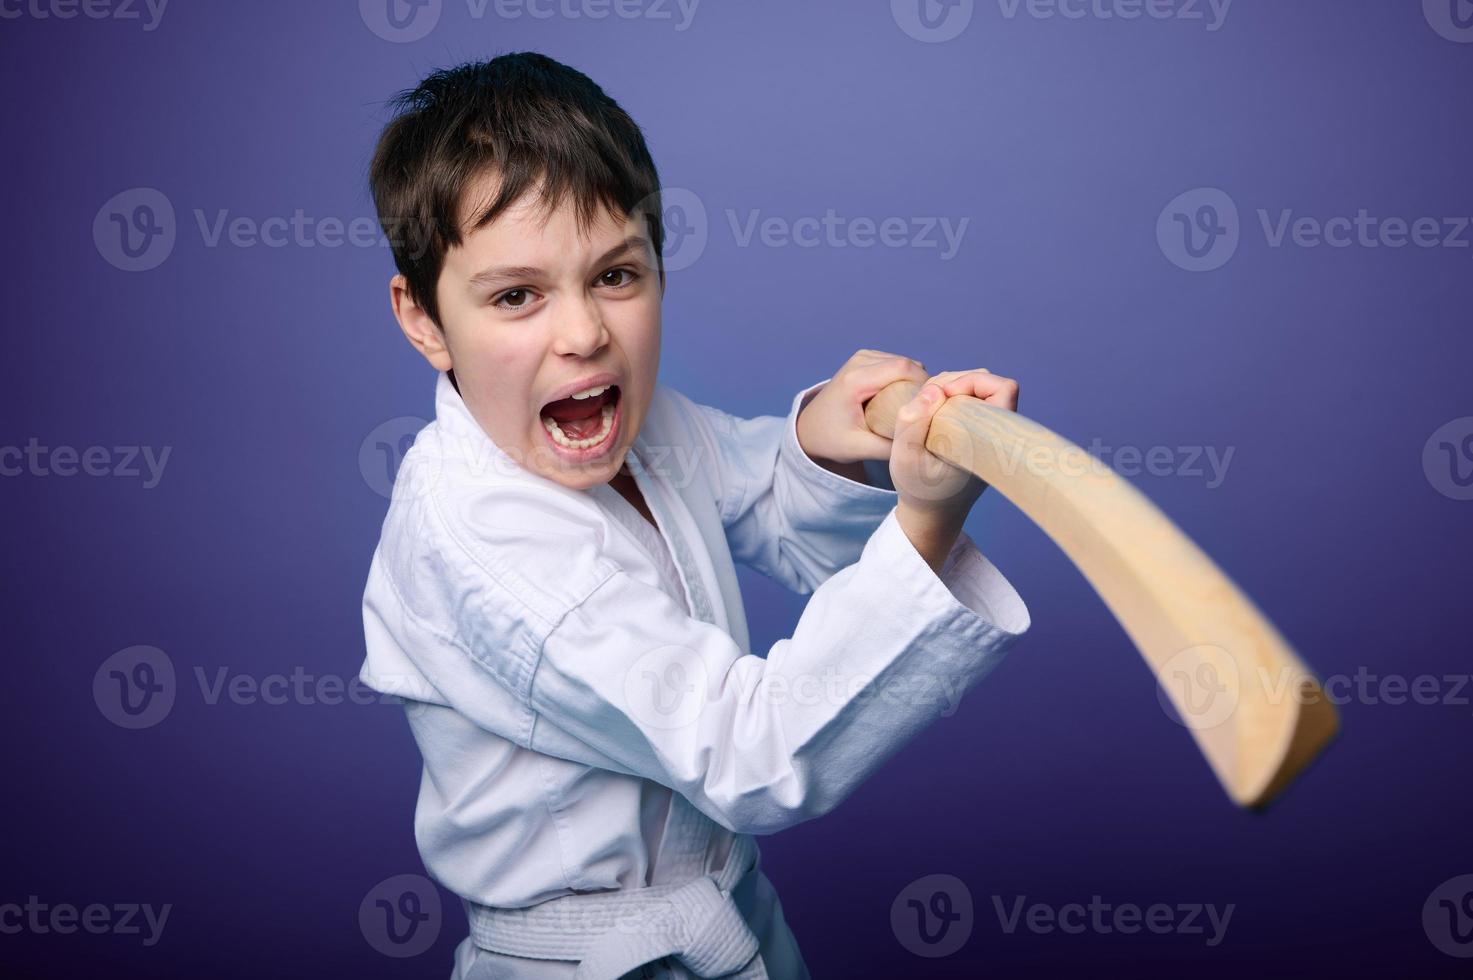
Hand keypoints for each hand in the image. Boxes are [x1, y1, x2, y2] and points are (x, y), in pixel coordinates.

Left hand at [796, 349, 932, 466]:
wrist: (809, 429)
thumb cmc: (831, 439)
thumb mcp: (860, 449)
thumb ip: (891, 447)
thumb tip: (924, 441)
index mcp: (856, 380)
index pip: (903, 369)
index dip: (924, 384)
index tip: (933, 407)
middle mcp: (859, 361)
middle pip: (907, 363)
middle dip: (923, 384)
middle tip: (927, 411)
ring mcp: (862, 357)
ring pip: (905, 362)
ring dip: (915, 382)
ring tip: (915, 408)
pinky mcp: (866, 359)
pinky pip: (897, 364)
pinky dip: (905, 379)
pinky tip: (904, 400)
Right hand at [889, 369, 1020, 563]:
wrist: (932, 514)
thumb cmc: (919, 488)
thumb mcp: (904, 458)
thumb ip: (912, 421)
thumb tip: (934, 389)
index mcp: (990, 442)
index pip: (1004, 390)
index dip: (972, 382)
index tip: (943, 396)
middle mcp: (997, 435)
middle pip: (989, 383)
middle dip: (955, 382)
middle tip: (928, 400)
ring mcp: (989, 434)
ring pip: (980, 390)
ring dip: (952, 389)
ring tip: (927, 408)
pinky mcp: (980, 433)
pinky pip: (973, 401)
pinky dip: (952, 399)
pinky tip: (933, 415)